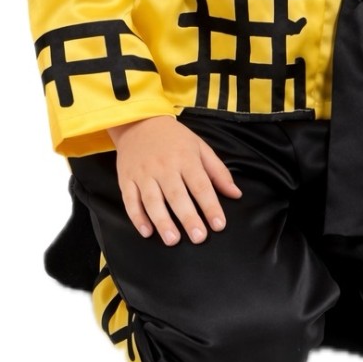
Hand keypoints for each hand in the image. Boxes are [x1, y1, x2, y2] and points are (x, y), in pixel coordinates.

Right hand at [107, 116, 242, 245]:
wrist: (138, 122)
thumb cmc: (174, 138)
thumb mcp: (200, 147)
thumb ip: (218, 172)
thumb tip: (235, 194)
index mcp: (185, 158)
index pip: (200, 185)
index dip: (210, 206)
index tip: (219, 225)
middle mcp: (164, 166)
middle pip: (177, 195)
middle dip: (188, 218)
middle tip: (199, 238)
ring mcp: (143, 173)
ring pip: (152, 200)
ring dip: (162, 221)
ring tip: (173, 240)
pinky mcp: (126, 179)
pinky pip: (130, 200)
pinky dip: (137, 217)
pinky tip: (147, 232)